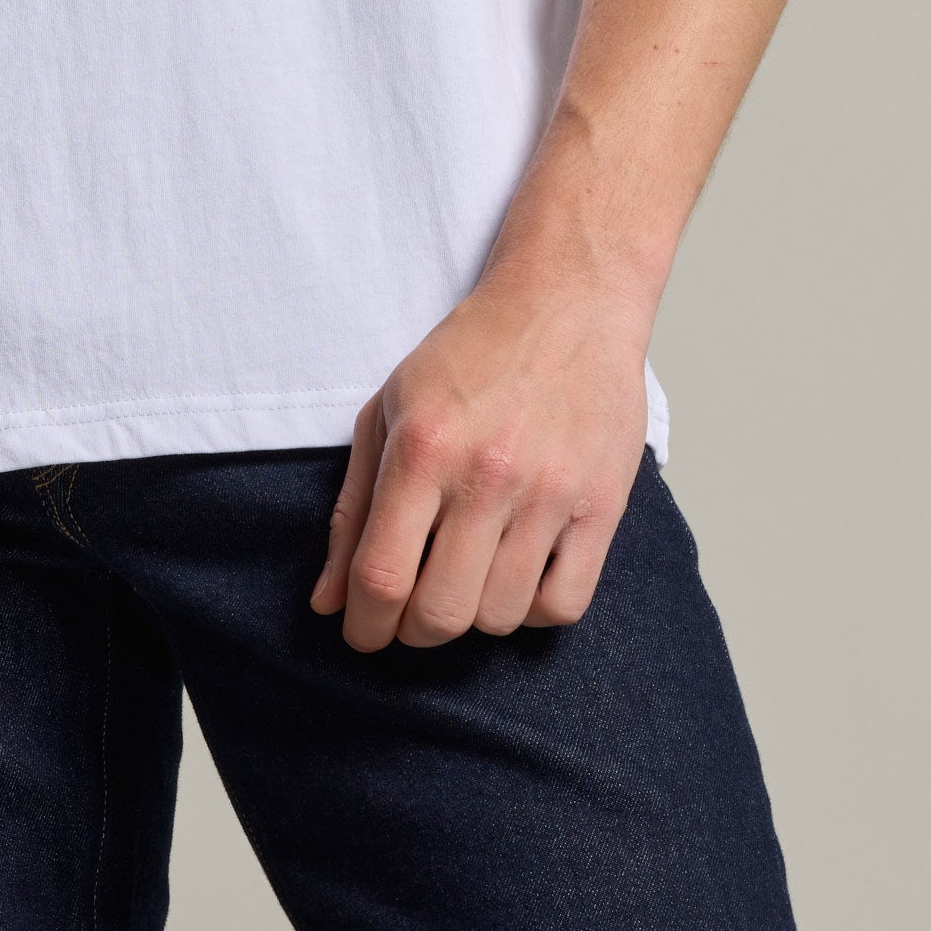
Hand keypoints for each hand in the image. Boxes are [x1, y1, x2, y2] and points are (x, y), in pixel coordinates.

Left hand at [308, 257, 652, 650]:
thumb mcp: (390, 409)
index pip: (381, 576)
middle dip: (411, 631)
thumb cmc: (472, 352)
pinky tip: (518, 575)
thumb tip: (327, 601)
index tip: (361, 630)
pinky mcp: (603, 506)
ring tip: (467, 576)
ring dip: (472, 615)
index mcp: (425, 447)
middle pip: (440, 613)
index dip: (363, 624)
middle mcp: (488, 475)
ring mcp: (551, 493)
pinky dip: (532, 611)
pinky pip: (562, 606)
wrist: (568, 300)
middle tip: (410, 611)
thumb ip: (354, 508)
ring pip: (500, 617)